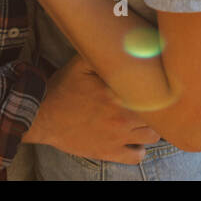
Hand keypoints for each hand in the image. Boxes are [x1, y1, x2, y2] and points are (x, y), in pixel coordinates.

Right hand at [23, 54, 161, 163]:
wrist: (41, 117)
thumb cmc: (62, 88)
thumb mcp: (80, 64)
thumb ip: (103, 54)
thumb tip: (125, 43)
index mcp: (117, 93)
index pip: (153, 91)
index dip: (159, 87)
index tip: (159, 83)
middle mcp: (121, 117)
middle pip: (158, 115)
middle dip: (157, 107)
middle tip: (152, 101)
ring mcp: (117, 137)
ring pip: (152, 137)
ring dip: (151, 128)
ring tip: (144, 119)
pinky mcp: (108, 153)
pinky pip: (136, 157)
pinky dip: (139, 150)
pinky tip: (134, 140)